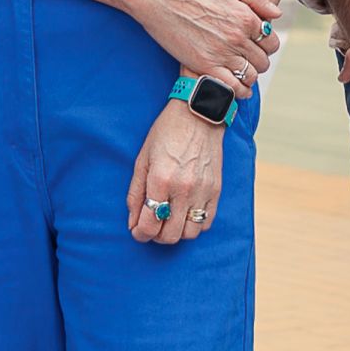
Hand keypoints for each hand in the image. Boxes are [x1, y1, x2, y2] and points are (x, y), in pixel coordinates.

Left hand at [128, 104, 226, 248]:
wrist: (199, 114)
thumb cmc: (166, 133)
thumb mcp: (142, 159)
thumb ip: (136, 193)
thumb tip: (133, 221)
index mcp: (161, 180)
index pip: (149, 224)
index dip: (139, 234)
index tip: (137, 231)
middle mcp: (183, 189)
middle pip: (169, 235)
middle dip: (156, 236)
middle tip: (151, 226)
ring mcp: (203, 191)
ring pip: (189, 233)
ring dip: (176, 232)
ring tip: (169, 220)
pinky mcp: (216, 190)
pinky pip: (206, 222)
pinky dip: (194, 224)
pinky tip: (185, 214)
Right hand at [136, 0, 281, 95]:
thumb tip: (277, 15)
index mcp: (246, 17)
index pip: (271, 41)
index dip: (267, 44)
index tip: (258, 45)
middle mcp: (237, 37)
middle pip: (262, 60)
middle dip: (259, 60)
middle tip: (248, 58)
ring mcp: (221, 53)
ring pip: (251, 75)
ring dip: (250, 76)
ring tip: (242, 72)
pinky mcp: (204, 66)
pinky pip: (232, 87)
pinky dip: (239, 91)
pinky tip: (238, 88)